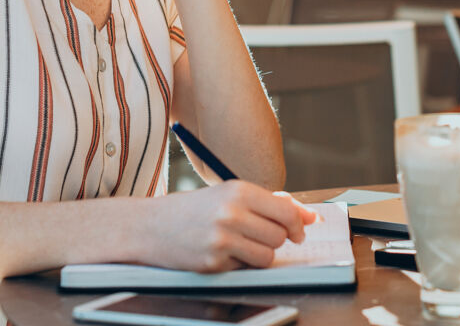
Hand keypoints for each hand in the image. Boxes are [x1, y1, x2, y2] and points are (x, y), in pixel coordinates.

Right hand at [135, 181, 317, 272]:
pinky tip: (221, 252)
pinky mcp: (213, 263)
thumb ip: (269, 203)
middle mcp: (231, 213)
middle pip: (280, 236)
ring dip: (260, 254)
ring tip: (240, 245)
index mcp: (238, 190)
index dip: (299, 223)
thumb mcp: (229, 194)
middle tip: (259, 235)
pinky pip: (245, 269)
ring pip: (267, 256)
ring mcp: (221, 240)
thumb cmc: (194, 209)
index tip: (299, 231)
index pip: (286, 210)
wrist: (148, 226)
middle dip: (275, 239)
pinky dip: (239, 265)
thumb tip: (310, 216)